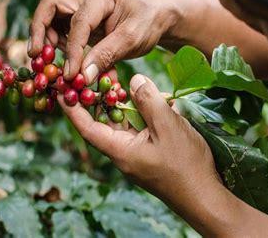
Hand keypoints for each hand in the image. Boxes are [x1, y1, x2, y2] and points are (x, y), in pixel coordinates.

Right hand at [28, 0, 176, 83]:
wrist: (158, 16)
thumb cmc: (149, 23)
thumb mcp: (133, 39)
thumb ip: (107, 56)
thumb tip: (82, 77)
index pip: (78, 21)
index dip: (72, 49)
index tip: (70, 74)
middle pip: (50, 4)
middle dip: (39, 29)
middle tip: (37, 55)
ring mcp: (81, 3)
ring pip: (51, 14)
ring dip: (47, 37)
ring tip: (51, 60)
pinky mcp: (80, 17)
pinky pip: (60, 27)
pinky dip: (59, 44)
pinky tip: (68, 61)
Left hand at [58, 73, 218, 209]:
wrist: (205, 195)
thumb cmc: (185, 165)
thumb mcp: (167, 127)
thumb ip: (148, 101)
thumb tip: (134, 80)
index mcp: (120, 150)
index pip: (87, 127)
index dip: (72, 108)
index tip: (62, 88)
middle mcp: (123, 152)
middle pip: (103, 121)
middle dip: (99, 97)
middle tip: (99, 73)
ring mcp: (137, 152)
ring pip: (122, 122)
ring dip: (122, 102)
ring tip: (122, 79)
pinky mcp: (149, 151)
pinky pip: (139, 127)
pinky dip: (141, 111)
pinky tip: (152, 97)